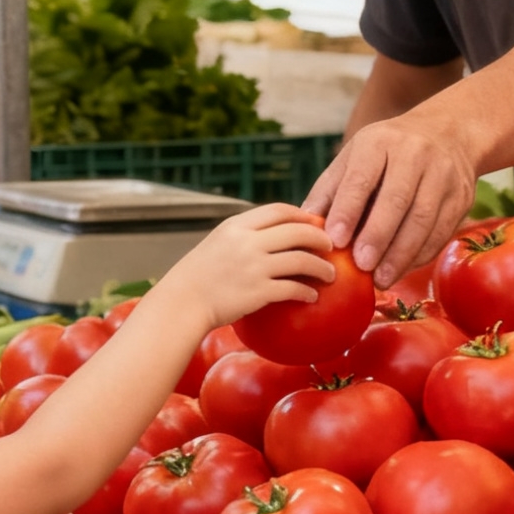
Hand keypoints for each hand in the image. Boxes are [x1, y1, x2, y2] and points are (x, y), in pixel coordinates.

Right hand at [159, 204, 332, 331]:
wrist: (182, 303)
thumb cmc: (198, 276)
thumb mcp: (217, 243)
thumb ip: (243, 236)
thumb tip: (274, 236)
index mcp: (236, 226)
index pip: (278, 210)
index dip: (302, 215)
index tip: (315, 223)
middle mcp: (247, 242)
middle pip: (298, 232)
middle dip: (321, 238)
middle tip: (332, 246)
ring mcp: (254, 267)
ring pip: (302, 260)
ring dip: (322, 268)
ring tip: (330, 274)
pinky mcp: (259, 292)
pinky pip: (293, 288)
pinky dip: (307, 292)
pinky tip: (312, 296)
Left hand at [302, 114, 476, 289]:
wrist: (447, 134)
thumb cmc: (387, 153)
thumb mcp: (354, 158)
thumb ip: (330, 191)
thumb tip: (303, 226)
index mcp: (378, 142)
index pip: (361, 178)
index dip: (348, 210)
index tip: (335, 240)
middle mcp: (414, 154)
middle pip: (397, 199)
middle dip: (378, 236)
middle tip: (361, 265)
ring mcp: (443, 174)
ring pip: (423, 218)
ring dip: (401, 253)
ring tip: (381, 278)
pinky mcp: (462, 196)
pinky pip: (442, 230)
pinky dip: (421, 254)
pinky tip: (402, 269)